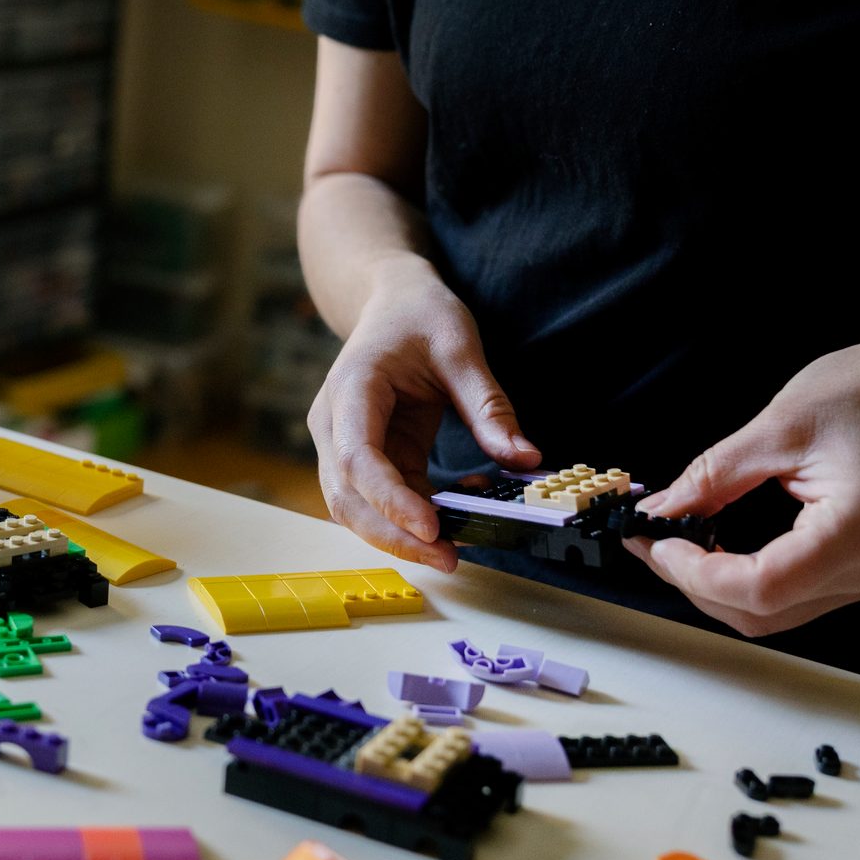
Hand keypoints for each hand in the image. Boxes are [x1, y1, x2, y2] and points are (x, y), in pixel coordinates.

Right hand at [309, 262, 539, 568]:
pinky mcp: (367, 458)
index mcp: (352, 387)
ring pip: (356, 508)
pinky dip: (413, 516)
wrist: (392, 301)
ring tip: (453, 551)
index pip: (357, 457)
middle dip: (393, 535)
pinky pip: (382, 499)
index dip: (390, 499)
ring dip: (399, 536)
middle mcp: (334, 423)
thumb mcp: (461, 347)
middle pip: (347, 496)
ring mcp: (343, 444)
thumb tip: (524, 459)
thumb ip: (489, 405)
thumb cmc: (421, 315)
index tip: (430, 527)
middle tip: (448, 558)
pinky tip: (457, 513)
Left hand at [624, 337, 859, 635]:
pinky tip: (715, 550)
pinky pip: (790, 597)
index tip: (655, 542)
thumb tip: (661, 512)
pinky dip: (743, 582)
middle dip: (696, 583)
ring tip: (675, 544)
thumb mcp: (780, 424)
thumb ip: (714, 476)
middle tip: (650, 542)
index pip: (763, 586)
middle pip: (763, 612)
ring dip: (715, 588)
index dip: (698, 573)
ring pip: (772, 615)